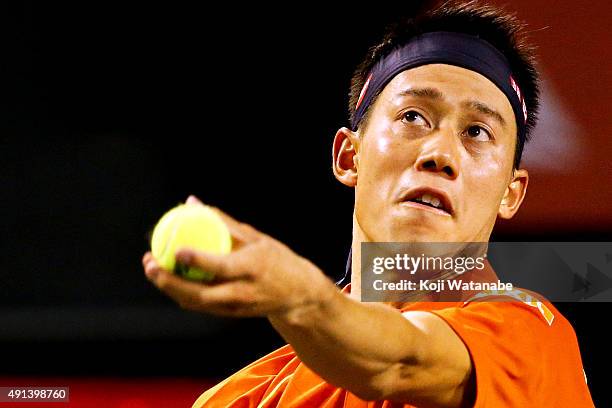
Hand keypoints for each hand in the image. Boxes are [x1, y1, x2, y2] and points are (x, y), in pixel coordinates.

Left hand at [142, 196, 333, 317]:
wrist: (296, 295)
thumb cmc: (276, 259)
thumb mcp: (256, 237)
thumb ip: (223, 222)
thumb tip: (192, 203)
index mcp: (252, 269)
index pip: (221, 267)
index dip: (197, 260)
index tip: (176, 248)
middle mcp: (243, 292)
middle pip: (199, 293)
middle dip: (170, 281)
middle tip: (150, 264)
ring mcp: (235, 307)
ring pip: (194, 302)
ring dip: (169, 288)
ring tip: (152, 269)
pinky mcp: (230, 314)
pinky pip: (199, 304)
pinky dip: (181, 292)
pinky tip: (168, 278)